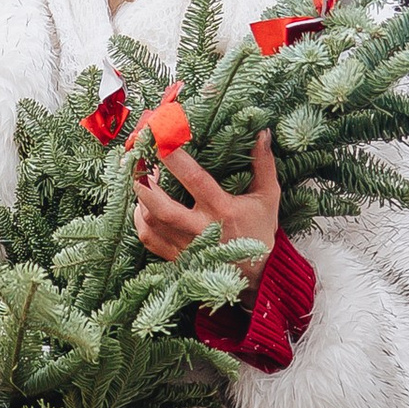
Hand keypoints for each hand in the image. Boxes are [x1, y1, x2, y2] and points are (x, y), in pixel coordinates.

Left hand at [133, 128, 279, 265]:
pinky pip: (148, 237)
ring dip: (142, 197)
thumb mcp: (268, 197)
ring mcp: (186, 246)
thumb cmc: (260, 231)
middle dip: (145, 182)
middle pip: (161, 207)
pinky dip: (140, 219)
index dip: (174, 158)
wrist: (257, 275)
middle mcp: (201, 229)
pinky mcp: (177, 257)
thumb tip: (263, 133)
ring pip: (151, 221)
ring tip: (144, 179)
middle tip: (140, 161)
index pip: (194, 179)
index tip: (160, 138)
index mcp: (222, 210)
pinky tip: (143, 205)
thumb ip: (264, 164)